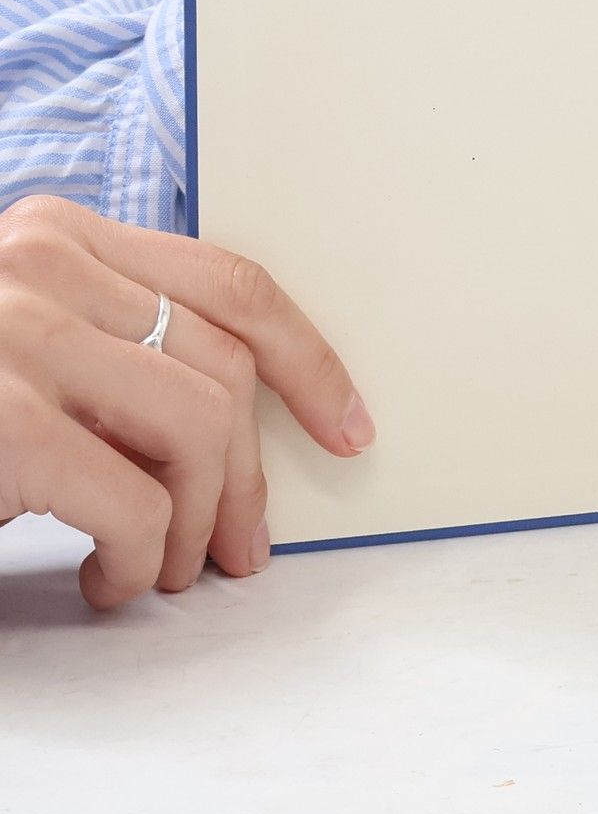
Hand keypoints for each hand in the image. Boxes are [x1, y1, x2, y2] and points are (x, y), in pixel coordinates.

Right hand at [0, 194, 371, 608]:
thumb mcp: (21, 347)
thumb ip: (111, 348)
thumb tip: (239, 431)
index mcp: (60, 235)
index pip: (234, 282)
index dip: (310, 360)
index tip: (347, 427)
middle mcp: (41, 263)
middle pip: (226, 368)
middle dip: (251, 476)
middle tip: (239, 549)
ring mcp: (15, 333)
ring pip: (200, 428)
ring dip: (197, 522)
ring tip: (159, 569)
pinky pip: (135, 500)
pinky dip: (140, 555)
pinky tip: (107, 579)